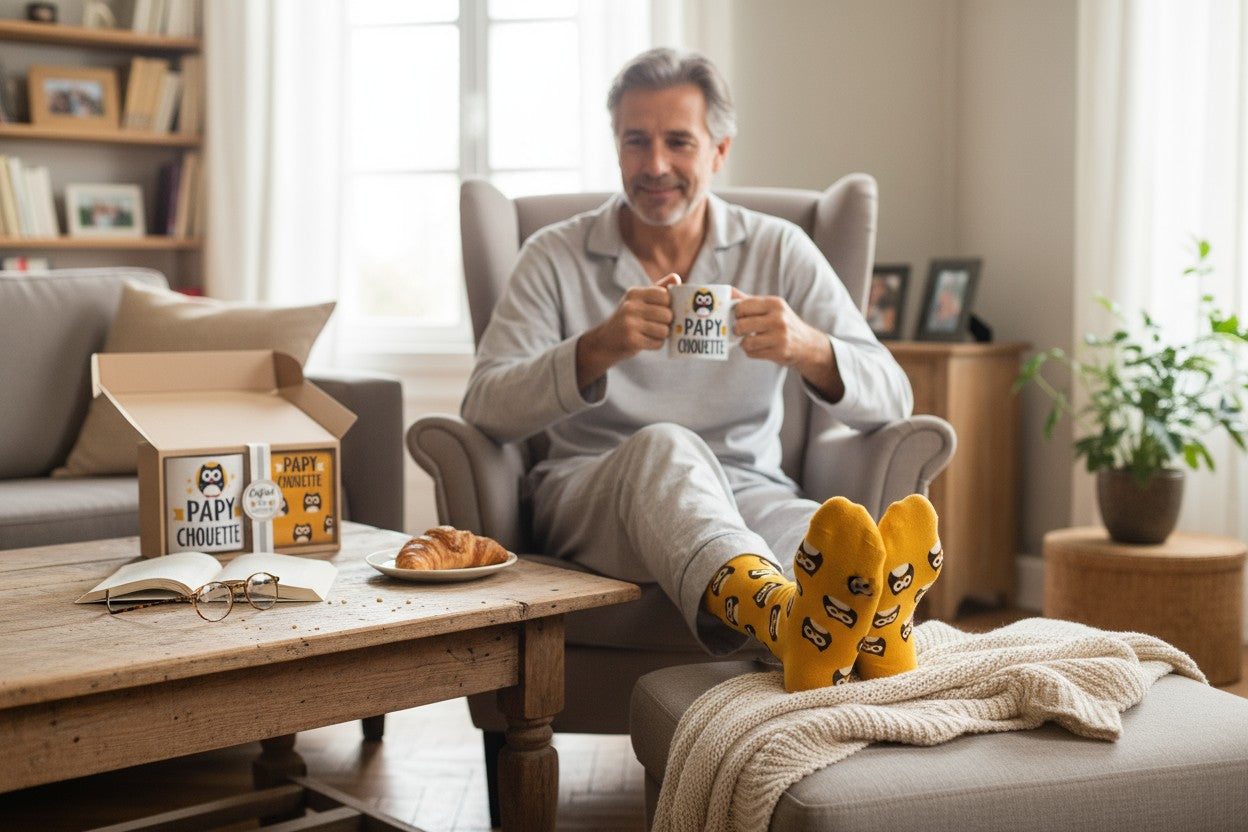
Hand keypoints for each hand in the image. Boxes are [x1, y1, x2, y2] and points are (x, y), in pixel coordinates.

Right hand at [576, 273, 681, 389]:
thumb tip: (677, 278)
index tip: (662, 310)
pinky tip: (646, 341)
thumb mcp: (638, 301)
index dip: (668, 305)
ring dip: (662, 335)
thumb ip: (658, 289)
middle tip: (658, 324)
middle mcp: (630, 306)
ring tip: (651, 333)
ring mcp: (630, 324)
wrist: (604, 342)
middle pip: (667, 314)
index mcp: (634, 293)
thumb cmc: (627, 319)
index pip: (665, 296)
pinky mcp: (631, 340)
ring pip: (664, 330)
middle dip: (667, 322)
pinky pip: (657, 343)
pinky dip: (656, 344)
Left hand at [731, 288, 844, 400]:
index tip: (741, 316)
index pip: (742, 306)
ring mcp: (779, 337)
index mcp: (774, 303)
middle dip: (738, 329)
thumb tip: (727, 291)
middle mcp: (778, 319)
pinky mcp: (779, 352)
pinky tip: (760, 347)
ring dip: (744, 343)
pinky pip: (752, 353)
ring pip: (746, 342)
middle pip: (741, 325)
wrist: (806, 344)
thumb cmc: (782, 322)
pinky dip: (751, 351)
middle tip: (743, 330)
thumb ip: (748, 300)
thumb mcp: (770, 307)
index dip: (737, 313)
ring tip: (751, 339)